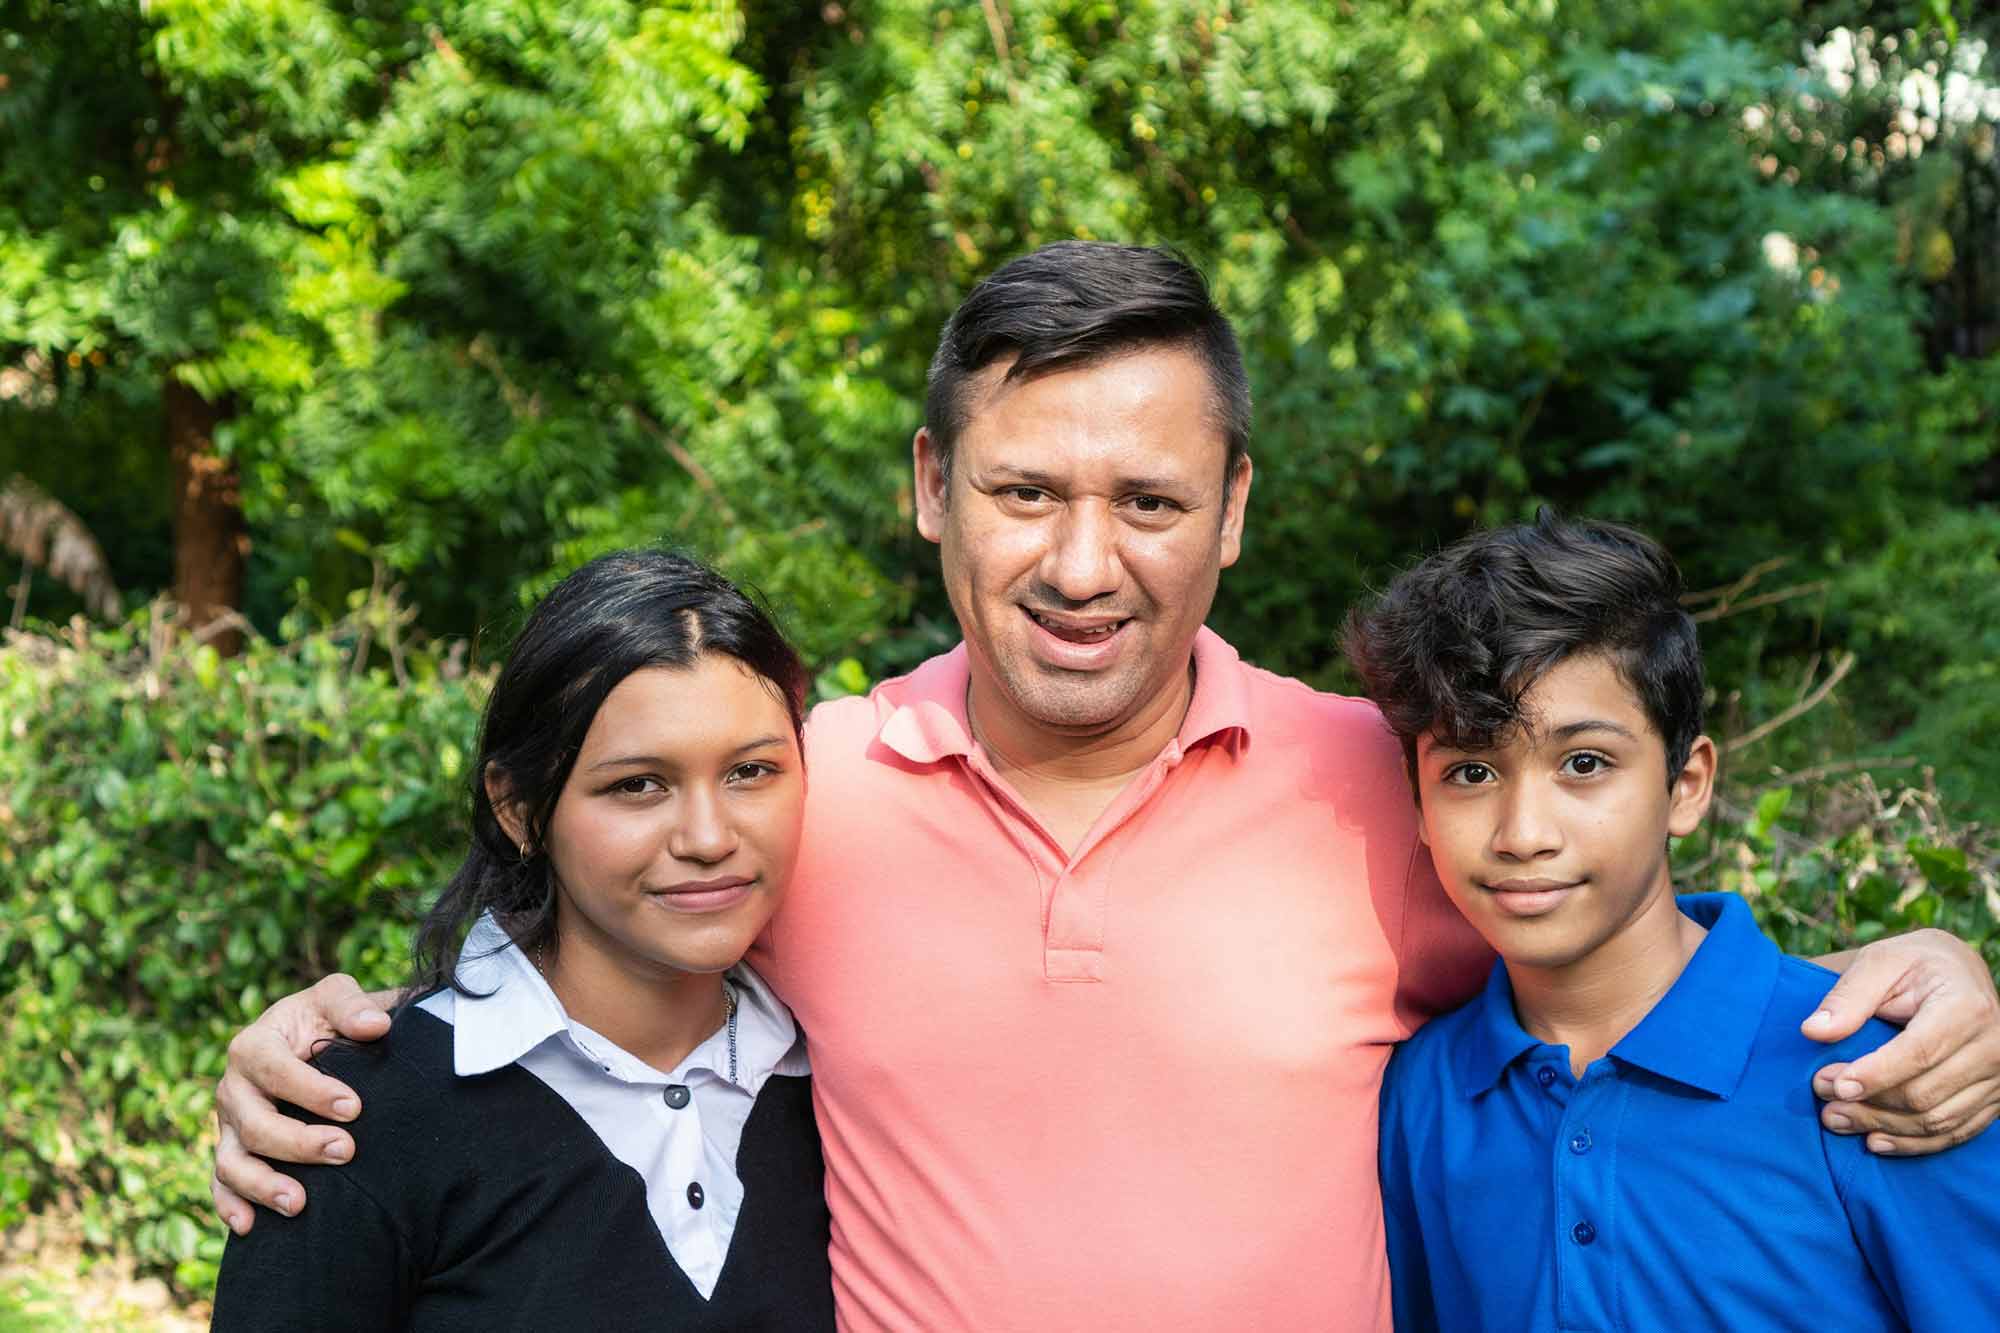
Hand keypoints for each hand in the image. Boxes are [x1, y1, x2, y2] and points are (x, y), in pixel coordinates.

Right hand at [210, 974, 393, 1233]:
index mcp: (254, 1045)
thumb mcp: (335, 999)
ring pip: (232, 1162)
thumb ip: (351, 1006)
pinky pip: (221, 1184)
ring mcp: (227, 1124)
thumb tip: (375, 1026)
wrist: (311, 1040)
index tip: (354, 1107)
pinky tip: (251, 1226)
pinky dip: (230, 1206)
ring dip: (263, 1185)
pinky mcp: (230, 1151)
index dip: (311, 1091)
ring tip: (300, 1204)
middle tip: (345, 1152)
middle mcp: (234, 1087)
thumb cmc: (324, 1020)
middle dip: (298, 1143)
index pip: (275, 1070)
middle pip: (254, 1123)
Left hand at [1803, 928, 1999, 1154]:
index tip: (1832, 1084)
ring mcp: (1998, 1077)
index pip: (1919, 1053)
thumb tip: (1813, 1031)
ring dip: (1882, 1126)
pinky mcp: (1994, 1098)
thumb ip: (1847, 996)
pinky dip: (1913, 1143)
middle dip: (1868, 1102)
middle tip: (1821, 1096)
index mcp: (1967, 1007)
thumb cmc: (1914, 964)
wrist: (1958, 973)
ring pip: (1938, 1120)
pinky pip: (1955, 1132)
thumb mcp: (1880, 962)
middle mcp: (1993, 1047)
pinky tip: (1874, 1140)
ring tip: (1836, 1118)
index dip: (1874, 1074)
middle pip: (1925, 1093)